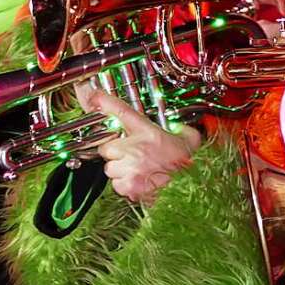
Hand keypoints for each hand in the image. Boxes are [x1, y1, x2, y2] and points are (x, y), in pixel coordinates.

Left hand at [90, 90, 200, 205]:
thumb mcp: (190, 139)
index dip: (103, 102)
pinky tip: (141, 181)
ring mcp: (130, 168)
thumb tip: (178, 126)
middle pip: (108, 147)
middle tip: (135, 155)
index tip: (92, 95)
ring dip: (121, 169)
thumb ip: (180, 128)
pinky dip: (125, 184)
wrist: (192, 189)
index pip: (121, 112)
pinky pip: (116, 184)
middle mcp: (136, 149)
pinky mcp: (128, 186)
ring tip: (141, 170)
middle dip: (117, 152)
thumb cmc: (189, 166)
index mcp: (149, 133)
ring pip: (110, 168)